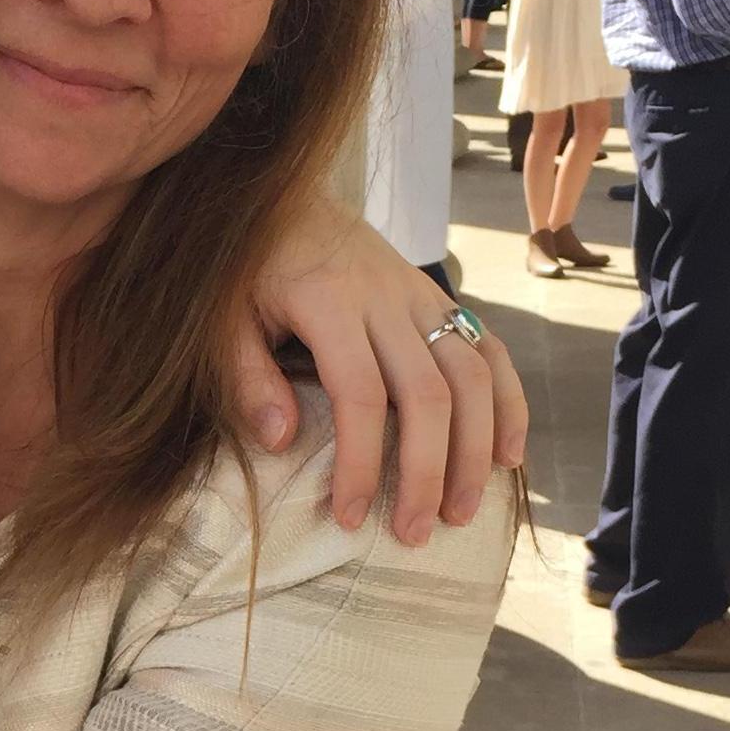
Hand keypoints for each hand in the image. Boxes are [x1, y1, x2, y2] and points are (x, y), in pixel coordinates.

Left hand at [228, 197, 529, 542]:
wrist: (284, 197)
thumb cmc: (247, 268)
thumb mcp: (221, 317)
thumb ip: (246, 376)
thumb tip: (281, 442)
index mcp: (329, 300)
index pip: (360, 395)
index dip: (361, 463)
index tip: (351, 517)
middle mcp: (387, 297)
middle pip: (428, 394)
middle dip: (427, 471)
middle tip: (415, 533)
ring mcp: (422, 296)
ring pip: (472, 375)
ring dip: (475, 450)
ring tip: (460, 512)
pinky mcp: (440, 298)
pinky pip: (490, 350)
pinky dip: (508, 404)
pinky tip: (508, 457)